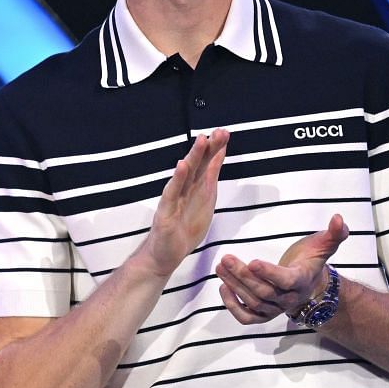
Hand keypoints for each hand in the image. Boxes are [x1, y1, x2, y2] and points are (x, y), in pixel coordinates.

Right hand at [137, 130, 229, 277]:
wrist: (164, 256)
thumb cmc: (182, 233)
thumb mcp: (202, 208)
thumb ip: (208, 187)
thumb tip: (215, 167)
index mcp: (195, 191)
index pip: (207, 167)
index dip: (216, 151)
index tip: (225, 134)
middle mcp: (184, 191)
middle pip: (198, 166)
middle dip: (209, 148)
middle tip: (219, 132)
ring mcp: (173, 200)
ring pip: (185, 175)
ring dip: (194, 157)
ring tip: (201, 141)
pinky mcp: (165, 212)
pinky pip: (172, 193)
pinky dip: (178, 179)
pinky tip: (182, 166)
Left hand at [216, 215, 348, 324]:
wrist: (309, 286)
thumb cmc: (311, 262)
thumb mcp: (323, 246)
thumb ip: (333, 234)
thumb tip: (339, 218)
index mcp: (301, 281)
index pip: (286, 281)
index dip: (270, 273)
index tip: (253, 262)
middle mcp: (288, 298)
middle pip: (264, 292)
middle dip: (243, 276)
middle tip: (226, 259)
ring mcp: (275, 309)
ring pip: (253, 302)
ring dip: (234, 285)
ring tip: (221, 267)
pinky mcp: (264, 315)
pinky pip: (247, 318)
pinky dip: (233, 306)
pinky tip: (223, 287)